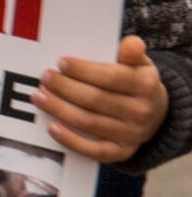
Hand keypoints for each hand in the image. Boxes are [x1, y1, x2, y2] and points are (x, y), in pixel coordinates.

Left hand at [34, 34, 166, 161]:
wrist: (156, 114)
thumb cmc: (137, 82)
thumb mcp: (140, 63)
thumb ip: (132, 52)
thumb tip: (130, 43)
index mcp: (146, 85)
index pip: (111, 77)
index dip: (84, 71)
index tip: (61, 63)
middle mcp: (140, 112)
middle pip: (95, 100)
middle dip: (65, 88)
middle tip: (45, 78)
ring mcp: (131, 135)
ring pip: (89, 123)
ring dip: (60, 110)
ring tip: (40, 97)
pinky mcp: (121, 153)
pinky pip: (93, 151)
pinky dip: (71, 140)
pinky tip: (52, 127)